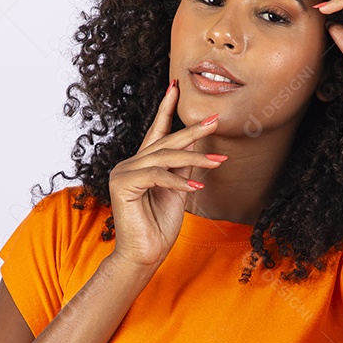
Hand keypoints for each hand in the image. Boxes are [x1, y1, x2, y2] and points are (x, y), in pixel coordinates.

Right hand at [107, 81, 225, 269]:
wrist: (144, 256)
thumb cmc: (159, 227)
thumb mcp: (178, 190)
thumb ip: (181, 167)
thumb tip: (196, 143)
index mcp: (141, 164)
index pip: (156, 131)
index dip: (166, 109)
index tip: (175, 86)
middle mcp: (129, 164)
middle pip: (165, 142)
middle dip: (192, 131)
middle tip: (215, 120)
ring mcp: (122, 173)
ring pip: (163, 158)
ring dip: (194, 160)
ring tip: (219, 163)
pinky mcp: (122, 185)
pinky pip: (156, 176)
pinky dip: (177, 181)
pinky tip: (196, 186)